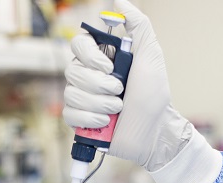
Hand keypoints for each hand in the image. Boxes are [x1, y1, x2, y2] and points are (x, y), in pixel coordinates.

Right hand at [63, 0, 190, 170]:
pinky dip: (90, 119)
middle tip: (120, 91)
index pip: (78, 45)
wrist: (153, 130)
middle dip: (99, 85)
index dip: (90, 57)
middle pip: (72, 71)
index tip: (109, 67)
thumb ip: (138, 26)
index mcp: (101, 59)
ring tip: (117, 108)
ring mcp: (81, 99)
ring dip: (99, 103)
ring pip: (71, 94)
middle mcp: (88, 76)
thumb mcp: (150, 55)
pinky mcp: (79, 120)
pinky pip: (69, 114)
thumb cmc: (153, 95)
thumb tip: (120, 2)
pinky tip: (105, 122)